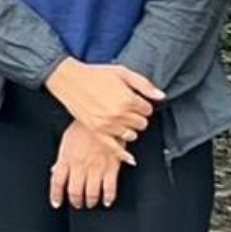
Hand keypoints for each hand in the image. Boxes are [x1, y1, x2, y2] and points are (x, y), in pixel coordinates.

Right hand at [45, 60, 163, 160]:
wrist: (69, 80)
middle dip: (137, 116)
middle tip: (128, 108)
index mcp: (127, 99)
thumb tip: (161, 96)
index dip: (142, 105)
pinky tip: (131, 159)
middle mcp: (119, 114)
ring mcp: (108, 125)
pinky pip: (115, 148)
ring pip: (132, 135)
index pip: (148, 110)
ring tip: (121, 119)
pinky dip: (124, 155)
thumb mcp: (122, 72)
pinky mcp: (97, 132)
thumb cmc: (94, 74)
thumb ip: (144, 84)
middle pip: (142, 123)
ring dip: (130, 128)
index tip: (135, 101)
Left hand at [50, 122, 124, 209]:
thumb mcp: (67, 139)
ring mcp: (96, 167)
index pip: (57, 181)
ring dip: (91, 201)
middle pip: (75, 191)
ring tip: (91, 203)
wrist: (103, 117)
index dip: (56, 195)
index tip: (56, 203)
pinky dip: (108, 198)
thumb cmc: (84, 126)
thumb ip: (62, 157)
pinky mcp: (112, 167)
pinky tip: (106, 201)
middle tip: (78, 203)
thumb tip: (55, 170)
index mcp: (67, 157)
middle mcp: (80, 165)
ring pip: (92, 193)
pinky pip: (110, 189)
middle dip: (76, 201)